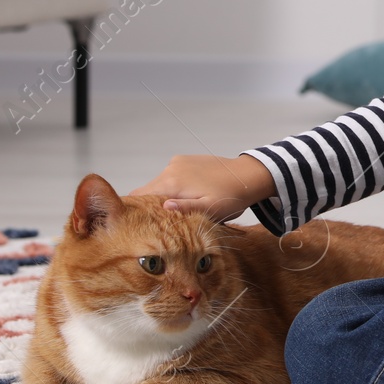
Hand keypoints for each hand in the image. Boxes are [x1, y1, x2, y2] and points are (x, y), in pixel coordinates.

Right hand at [128, 153, 272, 221]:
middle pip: (147, 191)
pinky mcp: (183, 160)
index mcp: (172, 183)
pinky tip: (189, 195)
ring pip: (159, 184)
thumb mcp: (210, 210)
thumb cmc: (230, 197)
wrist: (247, 176)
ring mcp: (176, 163)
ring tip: (180, 210)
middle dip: (150, 206)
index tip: (138, 223)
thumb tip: (163, 207)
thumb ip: (185, 209)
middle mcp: (170, 170)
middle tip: (162, 222)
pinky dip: (173, 187)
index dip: (135, 210)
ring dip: (164, 196)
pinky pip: (170, 176)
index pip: (138, 196)